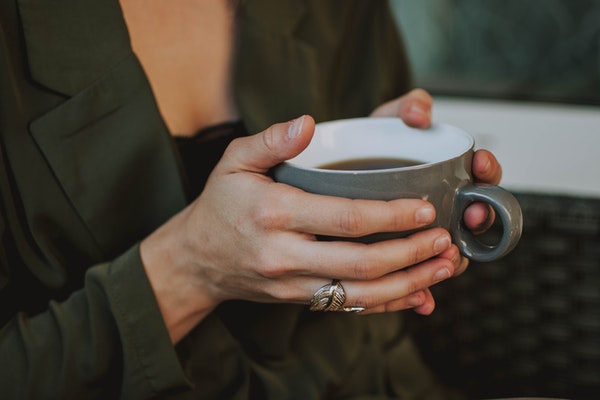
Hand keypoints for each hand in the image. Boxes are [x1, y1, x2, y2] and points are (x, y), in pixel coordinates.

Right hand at [140, 115, 464, 341]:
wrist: (196, 259)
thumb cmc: (220, 205)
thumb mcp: (233, 161)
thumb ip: (272, 140)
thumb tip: (309, 122)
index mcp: (274, 213)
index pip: (345, 218)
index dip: (391, 215)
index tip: (426, 208)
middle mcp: (285, 255)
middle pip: (361, 262)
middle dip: (411, 253)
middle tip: (445, 240)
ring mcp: (292, 284)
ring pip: (360, 294)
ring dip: (408, 283)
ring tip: (443, 268)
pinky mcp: (298, 301)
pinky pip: (349, 308)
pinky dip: (387, 303)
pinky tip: (416, 292)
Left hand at [370, 89, 503, 282]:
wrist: (335, 176)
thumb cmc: (368, 146)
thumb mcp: (386, 121)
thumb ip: (406, 107)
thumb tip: (421, 113)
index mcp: (446, 173)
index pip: (481, 173)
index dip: (488, 171)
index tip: (482, 163)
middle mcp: (442, 205)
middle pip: (474, 215)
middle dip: (480, 214)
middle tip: (473, 213)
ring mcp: (424, 234)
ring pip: (452, 252)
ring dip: (457, 258)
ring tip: (451, 258)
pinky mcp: (402, 259)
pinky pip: (419, 278)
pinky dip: (422, 289)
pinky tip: (423, 299)